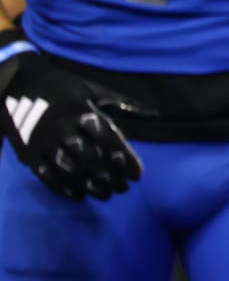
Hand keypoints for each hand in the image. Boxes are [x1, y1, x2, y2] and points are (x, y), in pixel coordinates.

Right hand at [0, 34, 143, 199]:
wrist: (19, 87)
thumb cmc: (63, 88)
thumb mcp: (94, 89)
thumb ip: (123, 102)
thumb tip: (154, 113)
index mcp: (83, 113)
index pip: (109, 140)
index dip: (125, 159)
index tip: (138, 175)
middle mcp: (64, 130)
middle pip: (91, 159)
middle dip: (111, 176)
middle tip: (125, 188)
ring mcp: (45, 144)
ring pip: (70, 171)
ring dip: (91, 186)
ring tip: (108, 194)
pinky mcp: (29, 155)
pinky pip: (47, 177)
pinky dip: (64, 189)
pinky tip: (79, 196)